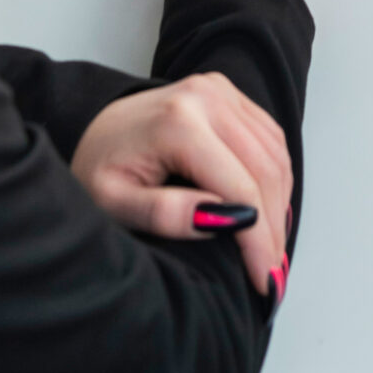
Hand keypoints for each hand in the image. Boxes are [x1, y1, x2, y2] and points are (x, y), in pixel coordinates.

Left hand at [70, 71, 290, 296]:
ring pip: (275, 154)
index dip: (259, 241)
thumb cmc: (99, 169)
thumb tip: (223, 221)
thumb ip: (165, 214)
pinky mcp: (228, 92)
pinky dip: (275, 177)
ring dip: (279, 205)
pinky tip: (266, 210)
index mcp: (178, 122)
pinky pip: (269, 138)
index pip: (241, 188)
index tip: (264, 283)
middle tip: (272, 276)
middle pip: (265, 170)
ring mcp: (220, 89)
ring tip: (269, 250)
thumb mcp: (115, 204)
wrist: (93, 128)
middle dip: (273, 230)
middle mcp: (206, 96)